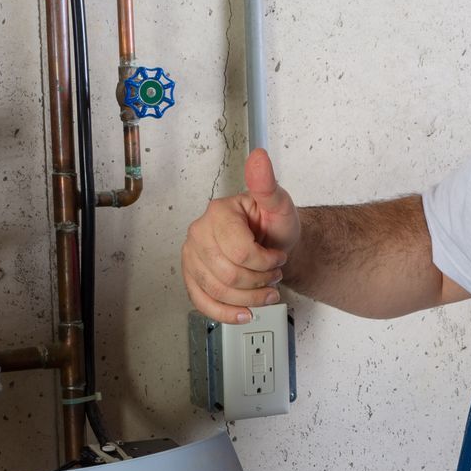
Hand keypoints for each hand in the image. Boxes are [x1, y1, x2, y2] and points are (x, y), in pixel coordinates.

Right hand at [181, 148, 300, 323]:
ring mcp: (192, 255)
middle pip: (229, 275)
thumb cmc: (274, 225)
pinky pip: (203, 302)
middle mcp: (199, 232)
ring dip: (249, 299)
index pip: (240, 252)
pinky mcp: (191, 275)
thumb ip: (267, 185)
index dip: (265, 262)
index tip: (278, 258)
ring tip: (265, 291)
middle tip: (273, 275)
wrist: (271, 243)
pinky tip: (244, 313)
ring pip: (218, 291)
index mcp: (219, 213)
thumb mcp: (279, 204)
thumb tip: (259, 157)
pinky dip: (226, 313)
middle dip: (259, 281)